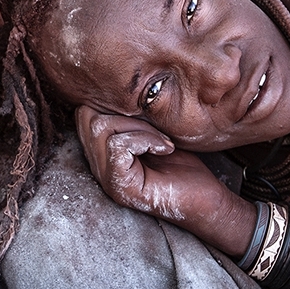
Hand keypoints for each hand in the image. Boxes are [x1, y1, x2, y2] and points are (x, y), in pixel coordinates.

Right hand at [75, 106, 228, 224]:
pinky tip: (165, 150)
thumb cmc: (184, 166)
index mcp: (102, 153)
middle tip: (155, 131)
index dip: (115, 105)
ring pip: (101, 129)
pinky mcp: (120, 187)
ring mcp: (106, 179)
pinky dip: (145, 140)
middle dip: (125, 114)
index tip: (148, 119)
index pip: (83, 113)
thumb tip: (116, 88)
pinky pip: (117, 146)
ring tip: (162, 142)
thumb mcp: (152, 130)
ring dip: (139, 128)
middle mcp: (97, 167)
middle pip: (86, 118)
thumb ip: (129, 116)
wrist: (206, 200)